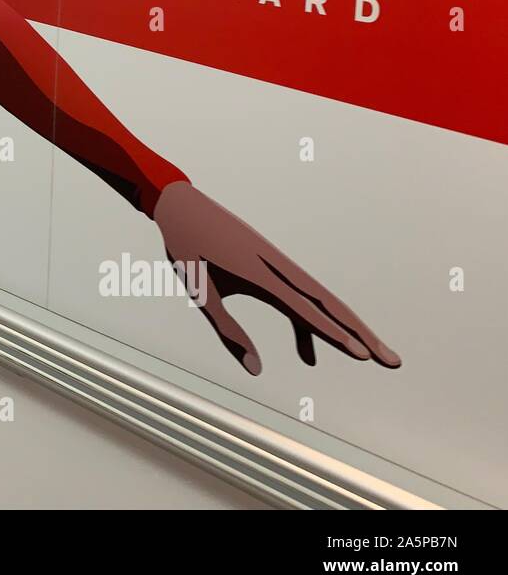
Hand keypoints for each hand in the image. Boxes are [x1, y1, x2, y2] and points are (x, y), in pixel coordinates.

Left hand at [152, 181, 400, 374]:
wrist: (181, 205)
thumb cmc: (186, 247)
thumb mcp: (199, 291)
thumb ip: (227, 330)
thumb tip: (255, 369)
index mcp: (259, 273)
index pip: (306, 309)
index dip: (334, 334)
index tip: (364, 355)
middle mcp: (277, 267)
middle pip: (329, 304)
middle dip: (361, 333)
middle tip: (392, 360)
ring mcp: (276, 264)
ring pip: (319, 300)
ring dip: (345, 327)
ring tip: (371, 355)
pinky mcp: (270, 264)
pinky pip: (298, 296)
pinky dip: (308, 322)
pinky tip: (308, 352)